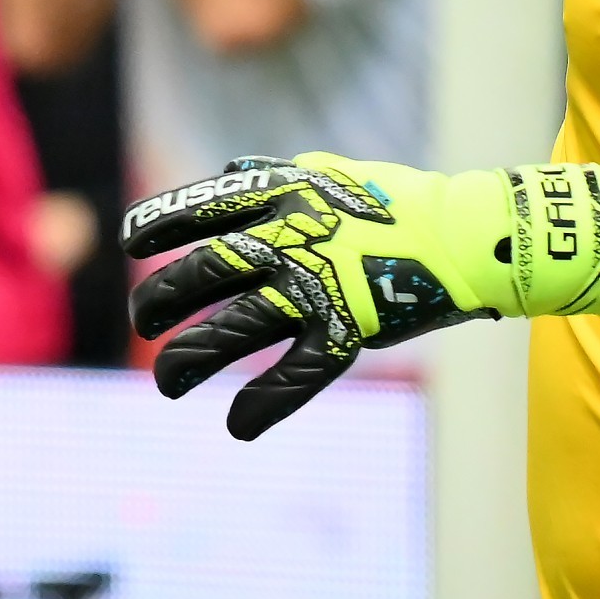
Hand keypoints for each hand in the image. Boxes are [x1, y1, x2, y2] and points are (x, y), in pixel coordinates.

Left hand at [123, 153, 599, 439]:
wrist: (468, 235)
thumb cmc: (398, 204)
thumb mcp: (331, 173)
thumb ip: (276, 177)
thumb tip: (229, 173)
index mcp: (284, 196)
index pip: (200, 208)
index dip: (158, 227)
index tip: (130, 244)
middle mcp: (292, 239)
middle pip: (204, 273)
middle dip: (161, 300)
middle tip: (145, 319)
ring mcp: (319, 287)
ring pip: (234, 329)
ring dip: (190, 359)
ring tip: (167, 382)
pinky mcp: (349, 329)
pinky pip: (294, 375)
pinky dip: (262, 404)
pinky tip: (238, 424)